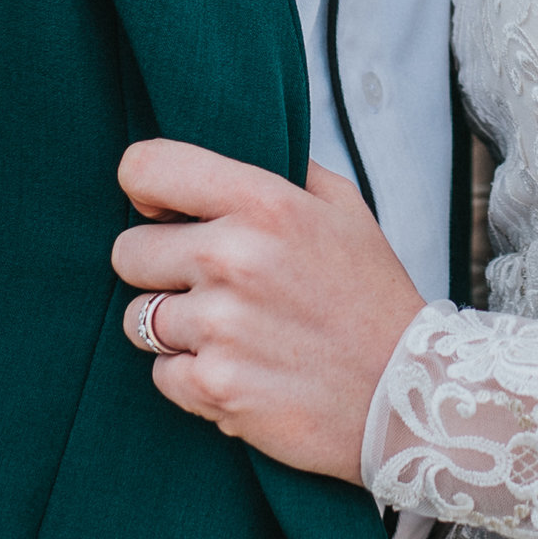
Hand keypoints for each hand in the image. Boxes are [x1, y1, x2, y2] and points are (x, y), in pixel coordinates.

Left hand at [114, 145, 423, 482]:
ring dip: (178, 329)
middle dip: (160, 270)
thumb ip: (283, 168)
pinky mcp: (216, 386)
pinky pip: (162, 374)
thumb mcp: (344, 210)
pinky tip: (242, 372)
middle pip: (127, 252)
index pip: (143, 167)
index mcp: (264, 203)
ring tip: (234, 335)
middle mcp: (234, 258)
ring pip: (139, 318)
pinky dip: (193, 378)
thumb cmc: (372, 298)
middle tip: (209, 287)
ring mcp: (221, 326)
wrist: (410, 395)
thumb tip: (228, 143)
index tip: (165, 213)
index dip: (145, 190)